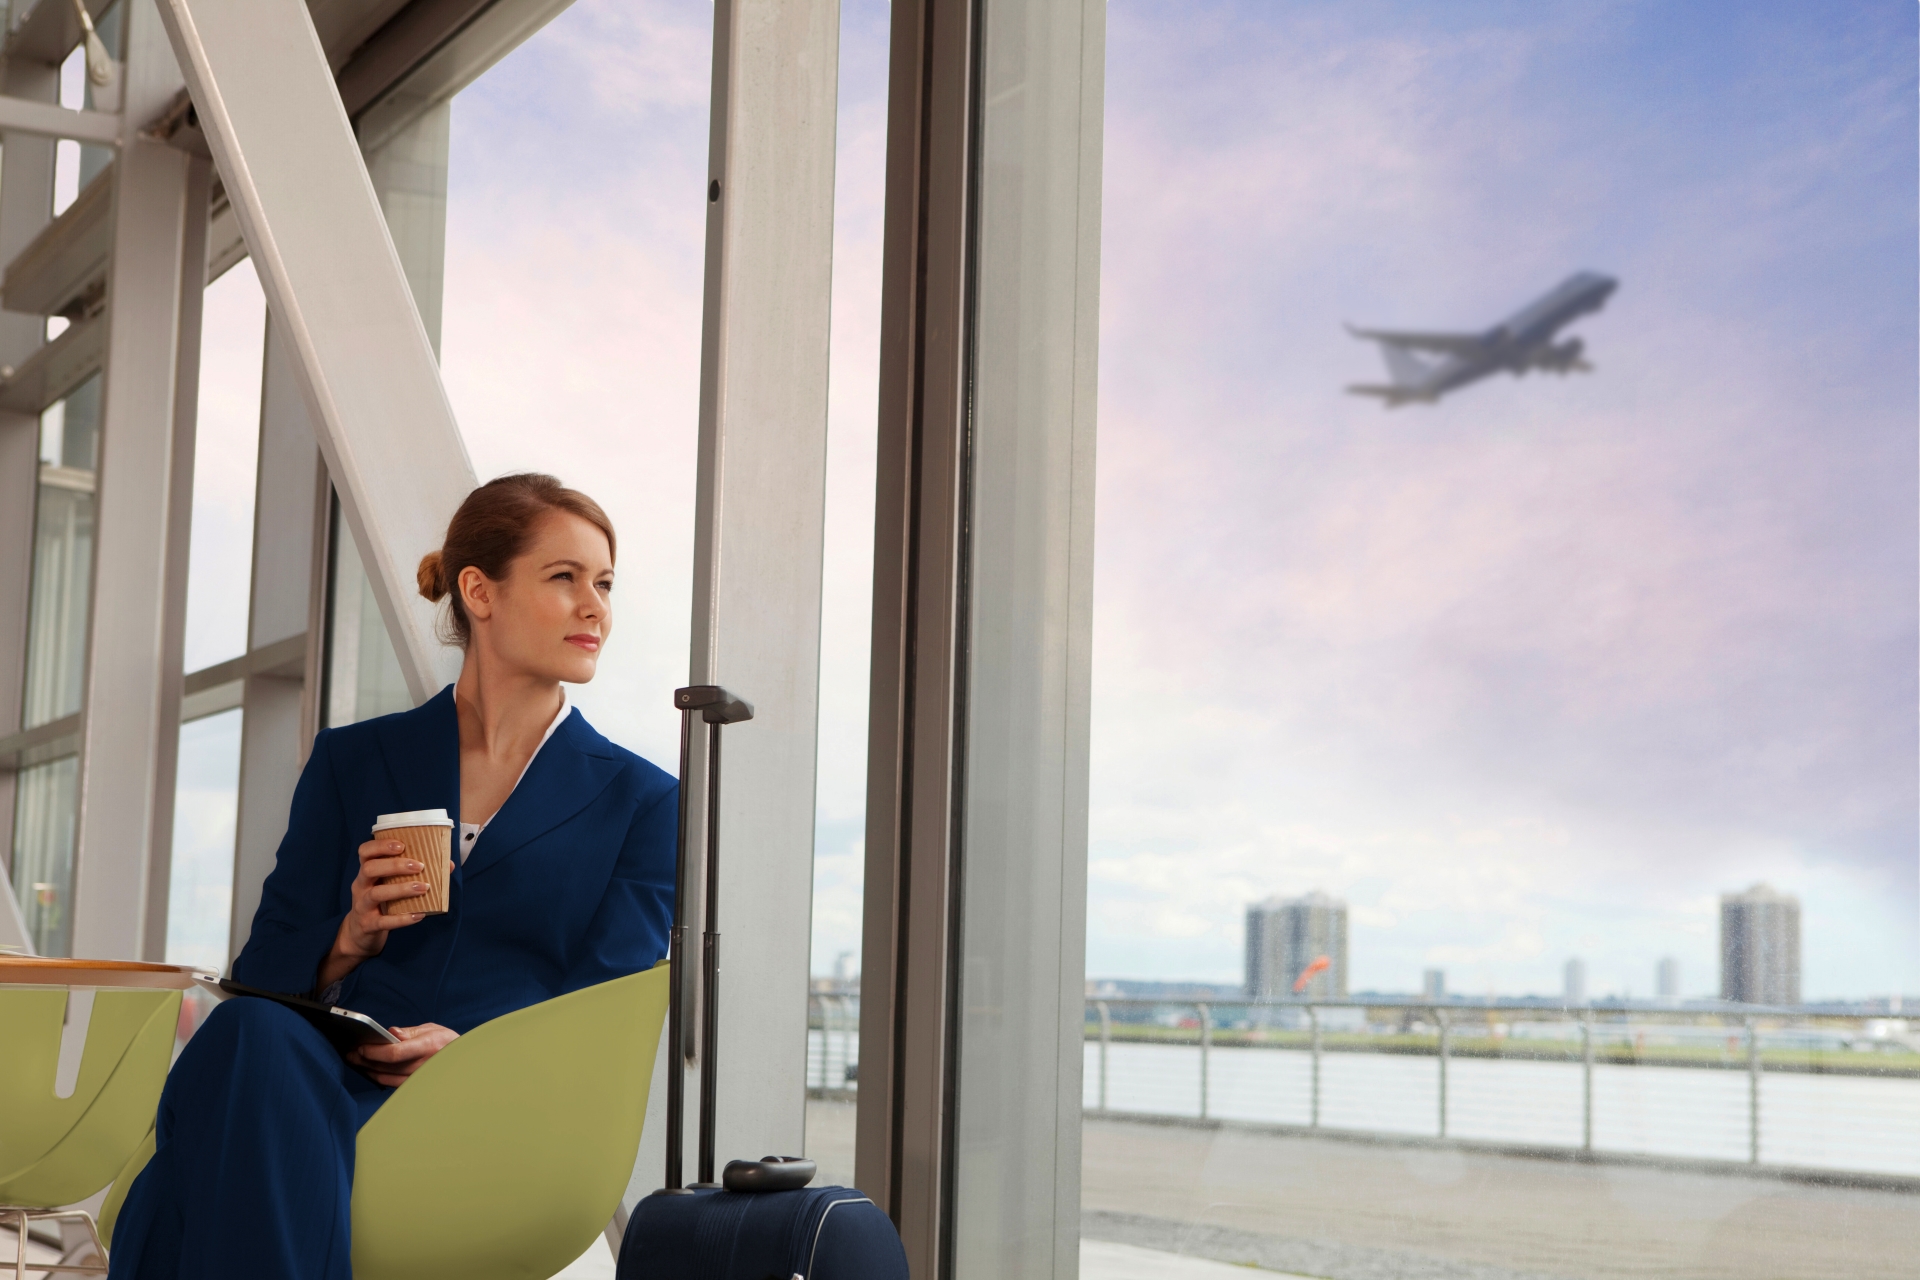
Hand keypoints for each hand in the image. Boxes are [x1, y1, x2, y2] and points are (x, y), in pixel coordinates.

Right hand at [316, 839, 451, 990]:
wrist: (362, 933)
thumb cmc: (383, 901)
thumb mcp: (391, 884)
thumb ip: (415, 873)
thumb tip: (448, 865)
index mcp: (366, 871)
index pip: (365, 851)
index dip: (380, 845)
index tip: (402, 845)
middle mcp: (360, 886)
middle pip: (369, 869)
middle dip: (395, 865)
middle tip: (420, 866)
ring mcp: (362, 906)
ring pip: (376, 894)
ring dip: (401, 889)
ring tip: (424, 888)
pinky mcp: (368, 925)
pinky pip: (383, 921)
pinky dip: (402, 919)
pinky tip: (419, 915)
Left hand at [347, 1023, 459, 1087]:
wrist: (463, 1062)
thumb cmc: (447, 1043)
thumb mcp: (432, 1029)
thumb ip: (410, 1032)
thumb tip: (391, 1032)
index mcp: (428, 1046)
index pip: (395, 1053)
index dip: (374, 1051)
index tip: (361, 1047)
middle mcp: (423, 1065)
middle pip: (385, 1066)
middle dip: (365, 1059)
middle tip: (351, 1052)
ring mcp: (418, 1079)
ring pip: (385, 1077)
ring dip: (367, 1069)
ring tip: (357, 1060)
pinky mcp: (414, 1088)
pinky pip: (390, 1084)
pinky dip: (377, 1076)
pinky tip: (370, 1069)